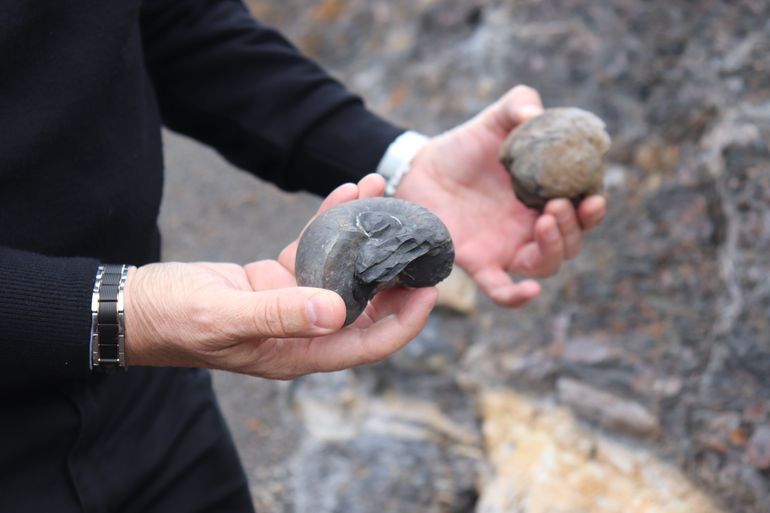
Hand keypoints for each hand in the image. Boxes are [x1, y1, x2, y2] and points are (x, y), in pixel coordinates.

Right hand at [124, 175, 436, 378]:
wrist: (135, 305)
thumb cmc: (174, 319)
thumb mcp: (224, 317)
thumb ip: (279, 315)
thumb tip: (338, 311)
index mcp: (298, 352)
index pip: (369, 343)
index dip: (404, 320)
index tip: (431, 289)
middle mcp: (303, 331)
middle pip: (367, 306)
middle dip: (394, 273)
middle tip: (419, 236)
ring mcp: (291, 304)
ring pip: (343, 271)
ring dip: (364, 235)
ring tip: (383, 191)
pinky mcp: (276, 279)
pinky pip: (314, 249)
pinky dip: (330, 223)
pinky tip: (346, 193)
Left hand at [396, 85, 606, 306]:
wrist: (421, 167)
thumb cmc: (465, 145)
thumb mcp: (495, 119)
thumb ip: (519, 106)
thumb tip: (535, 114)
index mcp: (546, 198)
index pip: (583, 213)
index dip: (593, 210)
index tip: (592, 197)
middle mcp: (532, 228)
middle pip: (571, 243)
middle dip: (574, 227)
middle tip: (557, 204)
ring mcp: (507, 248)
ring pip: (546, 265)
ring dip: (555, 248)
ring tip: (544, 220)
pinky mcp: (479, 262)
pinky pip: (501, 290)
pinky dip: (517, 297)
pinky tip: (529, 291)